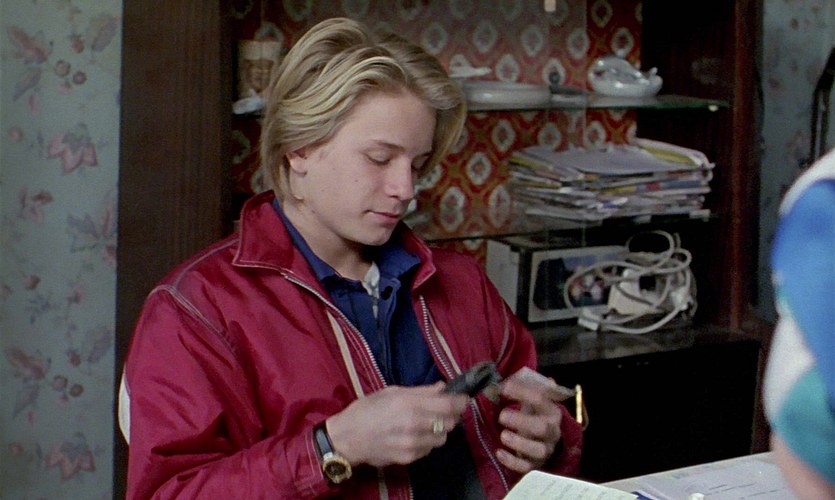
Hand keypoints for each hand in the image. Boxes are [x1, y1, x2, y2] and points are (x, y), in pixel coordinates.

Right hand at [325, 382, 468, 467]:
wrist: (347, 438)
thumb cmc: (366, 410)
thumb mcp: (391, 392)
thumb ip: (420, 391)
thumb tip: (443, 388)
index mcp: (409, 403)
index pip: (449, 405)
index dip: (461, 402)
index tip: (463, 399)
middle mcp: (414, 424)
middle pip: (450, 423)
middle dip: (450, 416)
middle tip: (442, 410)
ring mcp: (412, 443)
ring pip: (442, 438)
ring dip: (439, 430)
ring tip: (425, 424)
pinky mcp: (409, 457)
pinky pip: (429, 449)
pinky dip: (427, 441)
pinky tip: (414, 435)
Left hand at [495, 374, 563, 473]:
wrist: (547, 442)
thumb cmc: (536, 416)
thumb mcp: (535, 401)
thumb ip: (533, 388)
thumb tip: (546, 379)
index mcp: (551, 411)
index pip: (541, 399)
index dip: (522, 392)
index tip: (503, 387)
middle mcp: (552, 431)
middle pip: (543, 427)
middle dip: (522, 421)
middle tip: (502, 415)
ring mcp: (545, 450)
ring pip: (538, 450)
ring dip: (520, 443)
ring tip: (503, 435)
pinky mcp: (536, 465)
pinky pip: (527, 467)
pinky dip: (513, 462)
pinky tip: (500, 453)